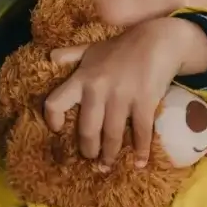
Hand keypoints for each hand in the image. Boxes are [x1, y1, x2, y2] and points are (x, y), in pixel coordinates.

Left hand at [44, 17, 206, 168]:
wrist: (157, 40)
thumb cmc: (122, 47)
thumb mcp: (92, 48)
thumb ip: (71, 54)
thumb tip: (49, 56)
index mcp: (82, 78)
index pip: (56, 102)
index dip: (53, 120)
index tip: (58, 131)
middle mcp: (97, 90)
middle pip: (87, 130)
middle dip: (88, 149)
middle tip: (90, 157)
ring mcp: (122, 97)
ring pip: (111, 136)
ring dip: (109, 155)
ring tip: (107, 166)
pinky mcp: (144, 102)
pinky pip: (140, 133)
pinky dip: (140, 151)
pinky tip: (139, 163)